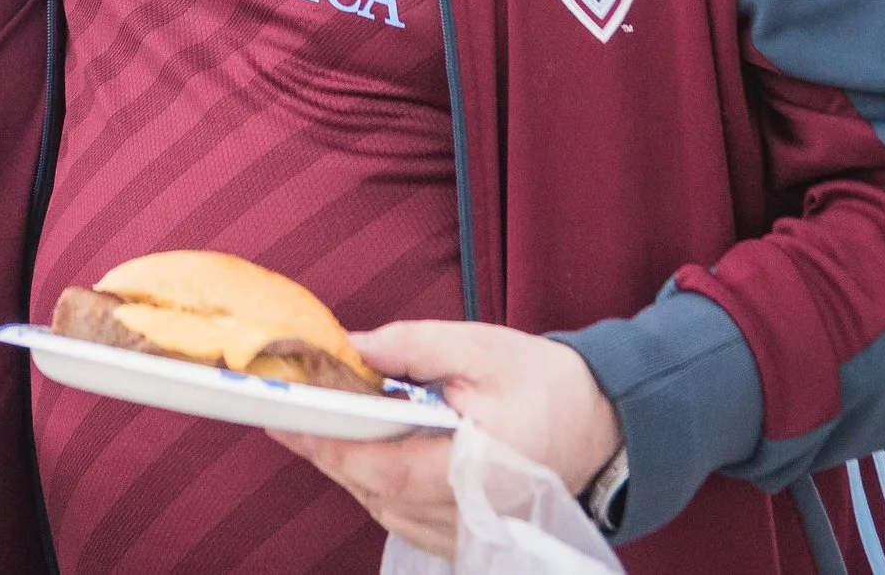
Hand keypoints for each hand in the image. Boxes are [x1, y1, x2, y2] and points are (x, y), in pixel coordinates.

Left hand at [272, 324, 620, 556]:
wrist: (599, 426)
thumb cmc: (545, 384)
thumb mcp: (480, 347)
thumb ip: (412, 348)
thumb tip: (351, 348)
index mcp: (481, 468)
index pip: (388, 469)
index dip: (335, 447)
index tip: (291, 421)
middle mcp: (473, 514)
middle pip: (378, 493)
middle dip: (328, 454)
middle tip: (285, 417)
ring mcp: (470, 533)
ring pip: (386, 510)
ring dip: (348, 472)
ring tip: (314, 430)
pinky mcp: (466, 537)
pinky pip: (405, 520)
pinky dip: (376, 489)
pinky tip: (359, 458)